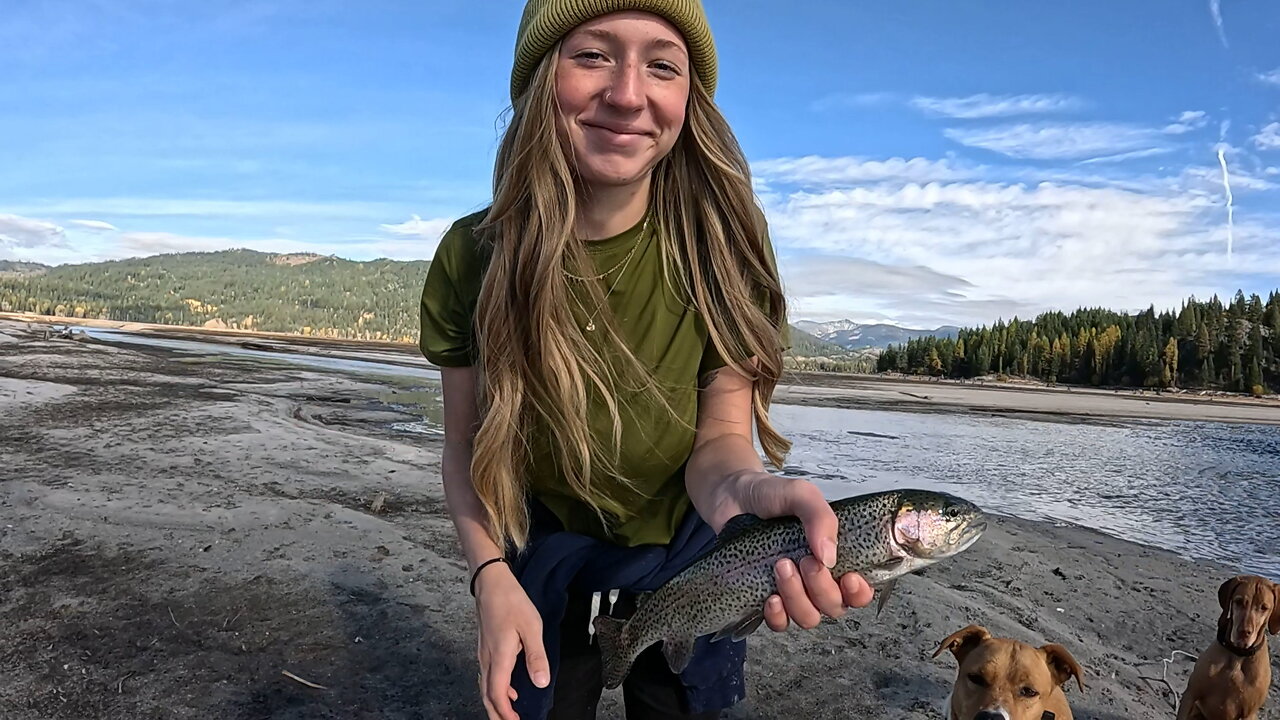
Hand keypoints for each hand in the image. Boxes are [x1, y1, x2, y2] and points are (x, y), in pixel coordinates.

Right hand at [473, 562, 548, 719]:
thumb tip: (541, 682)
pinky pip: (487, 675)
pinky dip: (495, 688)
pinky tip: (508, 689)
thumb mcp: (532, 627)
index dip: (505, 713)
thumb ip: (537, 656)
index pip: (497, 694)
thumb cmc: (511, 601)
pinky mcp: (485, 647)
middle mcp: (487, 658)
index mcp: (499, 656)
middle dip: (497, 714)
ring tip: (509, 714)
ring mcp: (484, 653)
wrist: (490, 582)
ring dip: (495, 703)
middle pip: (487, 695)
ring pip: (486, 686)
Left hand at [725, 472, 874, 630]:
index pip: (860, 588)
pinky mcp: (765, 599)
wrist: (731, 496)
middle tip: (803, 560)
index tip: (849, 578)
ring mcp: (792, 591)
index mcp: (834, 556)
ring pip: (809, 617)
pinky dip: (778, 616)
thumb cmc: (770, 494)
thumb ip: (820, 517)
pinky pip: (780, 624)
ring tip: (780, 567)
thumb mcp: (801, 494)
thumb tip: (829, 558)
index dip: (860, 592)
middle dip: (822, 589)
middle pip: (835, 606)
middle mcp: (817, 578)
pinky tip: (770, 598)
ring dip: (798, 598)